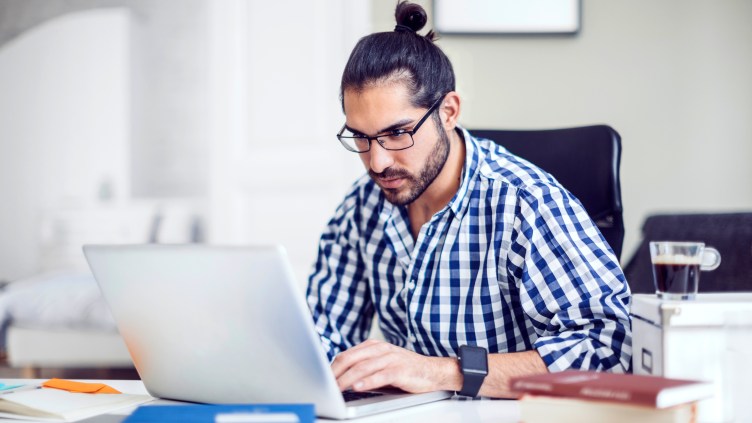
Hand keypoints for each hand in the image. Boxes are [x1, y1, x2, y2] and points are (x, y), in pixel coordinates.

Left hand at [331, 339, 458, 392]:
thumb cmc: (405, 370)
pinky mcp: (400, 370)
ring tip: (336, 388)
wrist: (432, 371)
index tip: (322, 379)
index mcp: (373, 346)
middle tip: (325, 385)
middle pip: (351, 359)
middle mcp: (380, 349)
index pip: (346, 355)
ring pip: (363, 367)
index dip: (332, 368)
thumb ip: (363, 367)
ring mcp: (391, 358)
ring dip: (347, 379)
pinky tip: (358, 387)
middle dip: (335, 373)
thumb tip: (340, 378)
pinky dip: (368, 381)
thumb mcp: (381, 364)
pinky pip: (381, 375)